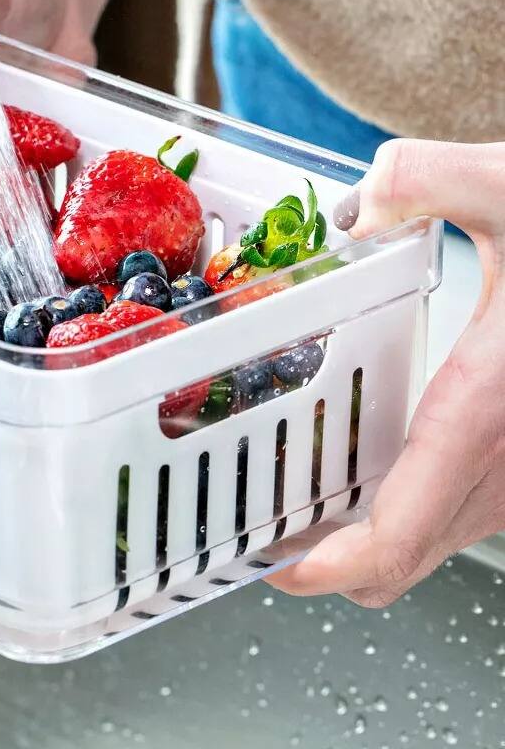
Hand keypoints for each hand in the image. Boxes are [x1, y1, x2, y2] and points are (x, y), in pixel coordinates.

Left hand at [269, 138, 504, 606]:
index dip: (326, 570)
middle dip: (330, 555)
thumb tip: (361, 204)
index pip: (399, 538)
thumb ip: (429, 178)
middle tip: (267, 523)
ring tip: (302, 492)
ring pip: (438, 535)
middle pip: (408, 555)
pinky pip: (466, 505)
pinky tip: (377, 461)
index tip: (272, 567)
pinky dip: (412, 504)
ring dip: (371, 531)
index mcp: (486, 410)